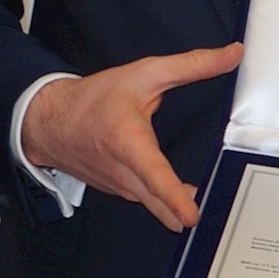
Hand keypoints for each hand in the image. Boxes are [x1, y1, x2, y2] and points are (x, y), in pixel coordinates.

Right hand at [19, 44, 243, 232]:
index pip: (155, 176)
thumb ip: (191, 66)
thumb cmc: (93, 100)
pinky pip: (147, 202)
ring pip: (154, 206)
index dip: (174, 197)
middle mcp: (123, 172)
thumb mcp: (144, 74)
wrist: (48, 122)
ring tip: (203, 212)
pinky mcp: (119, 192)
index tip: (191, 216)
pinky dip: (164, 204)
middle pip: (158, 204)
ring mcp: (119, 187)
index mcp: (128, 144)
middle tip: (212, 221)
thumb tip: (230, 56)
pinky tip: (180, 202)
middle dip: (184, 214)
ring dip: (176, 211)